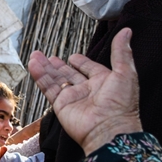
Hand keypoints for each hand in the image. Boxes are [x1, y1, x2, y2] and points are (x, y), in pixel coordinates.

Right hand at [28, 28, 141, 155]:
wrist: (110, 130)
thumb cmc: (122, 104)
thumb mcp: (125, 72)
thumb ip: (121, 51)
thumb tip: (127, 30)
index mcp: (104, 82)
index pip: (89, 69)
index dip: (82, 62)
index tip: (73, 56)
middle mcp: (87, 90)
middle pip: (69, 74)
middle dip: (58, 65)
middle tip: (47, 55)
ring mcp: (73, 98)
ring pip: (56, 79)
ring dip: (45, 67)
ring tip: (35, 55)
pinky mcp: (61, 105)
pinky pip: (49, 88)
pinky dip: (40, 76)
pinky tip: (34, 64)